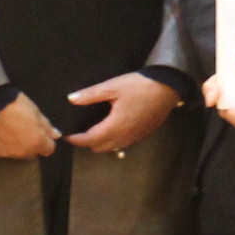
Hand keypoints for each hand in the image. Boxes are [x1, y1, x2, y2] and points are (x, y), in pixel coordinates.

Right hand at [0, 94, 62, 161]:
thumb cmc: (14, 104)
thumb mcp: (35, 110)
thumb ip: (46, 126)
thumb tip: (56, 135)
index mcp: (36, 142)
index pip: (49, 150)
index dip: (46, 141)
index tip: (40, 133)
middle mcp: (23, 152)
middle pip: (32, 153)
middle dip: (31, 144)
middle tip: (23, 129)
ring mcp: (6, 154)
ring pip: (17, 153)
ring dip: (16, 144)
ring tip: (9, 129)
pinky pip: (1, 150)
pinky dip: (1, 144)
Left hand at [65, 74, 180, 155]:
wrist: (168, 88)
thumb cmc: (139, 86)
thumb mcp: (112, 87)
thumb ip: (90, 95)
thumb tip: (71, 99)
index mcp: (113, 127)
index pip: (89, 140)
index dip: (76, 139)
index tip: (66, 135)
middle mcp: (123, 138)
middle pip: (99, 148)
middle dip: (87, 142)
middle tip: (80, 130)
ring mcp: (134, 138)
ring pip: (112, 147)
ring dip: (101, 142)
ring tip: (94, 128)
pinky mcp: (143, 135)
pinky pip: (123, 143)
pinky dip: (113, 140)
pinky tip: (113, 127)